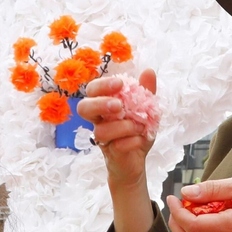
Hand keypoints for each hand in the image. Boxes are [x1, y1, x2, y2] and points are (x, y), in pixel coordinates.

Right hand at [79, 71, 156, 191]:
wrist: (137, 160)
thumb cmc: (136, 131)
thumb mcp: (146, 109)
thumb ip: (146, 92)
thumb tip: (148, 71)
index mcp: (104, 105)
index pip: (92, 90)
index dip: (102, 85)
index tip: (120, 84)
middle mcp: (99, 120)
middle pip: (83, 108)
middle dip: (100, 104)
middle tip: (119, 106)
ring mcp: (103, 138)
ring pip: (101, 131)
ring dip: (123, 127)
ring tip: (139, 127)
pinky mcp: (112, 153)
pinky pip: (117, 146)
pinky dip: (132, 141)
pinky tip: (140, 139)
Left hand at [167, 174, 231, 231]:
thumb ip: (215, 189)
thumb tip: (189, 193)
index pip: (194, 226)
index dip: (178, 212)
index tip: (174, 196)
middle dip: (177, 224)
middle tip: (177, 203)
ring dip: (188, 226)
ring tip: (192, 204)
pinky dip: (203, 226)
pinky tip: (207, 208)